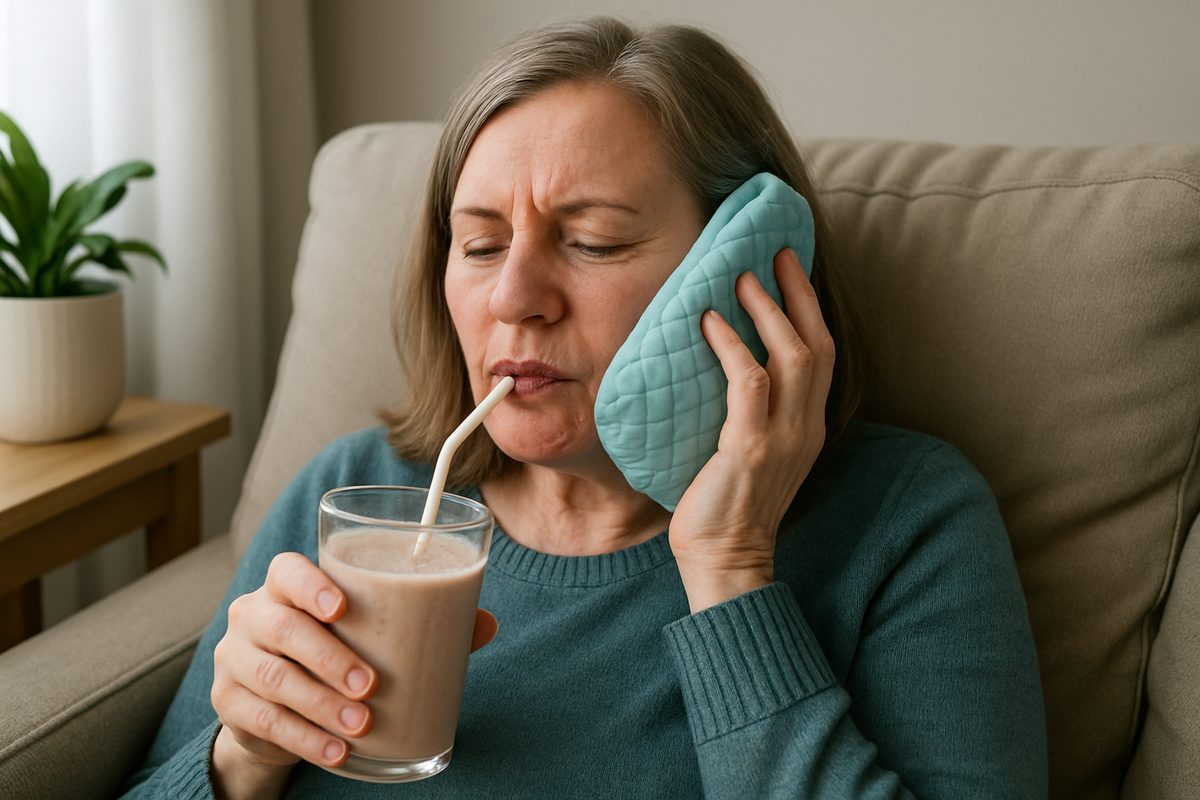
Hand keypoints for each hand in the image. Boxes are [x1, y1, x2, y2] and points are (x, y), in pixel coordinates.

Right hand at [210, 552, 497, 798]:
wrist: (275, 703)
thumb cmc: (335, 648)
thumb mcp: (368, 632)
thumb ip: (422, 622)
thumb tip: (485, 623)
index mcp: (286, 586)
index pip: (287, 571)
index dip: (311, 585)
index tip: (343, 607)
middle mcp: (253, 614)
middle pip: (281, 628)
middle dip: (328, 658)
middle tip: (370, 685)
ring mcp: (234, 658)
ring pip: (273, 678)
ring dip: (320, 705)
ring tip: (362, 723)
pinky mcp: (228, 702)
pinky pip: (264, 720)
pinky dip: (305, 738)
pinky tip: (337, 751)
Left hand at [669, 247, 834, 612]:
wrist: (727, 560)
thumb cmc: (727, 504)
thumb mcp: (752, 450)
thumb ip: (752, 410)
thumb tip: (723, 360)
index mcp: (810, 426)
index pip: (823, 354)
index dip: (809, 308)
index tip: (791, 268)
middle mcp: (807, 427)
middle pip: (816, 344)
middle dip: (798, 293)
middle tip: (774, 254)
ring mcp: (784, 438)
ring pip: (792, 356)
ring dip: (768, 310)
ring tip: (742, 278)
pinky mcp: (751, 449)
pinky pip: (748, 384)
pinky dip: (731, 347)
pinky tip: (711, 322)